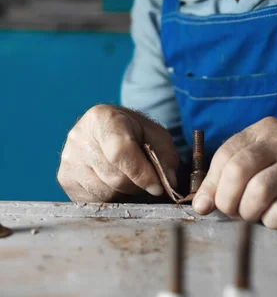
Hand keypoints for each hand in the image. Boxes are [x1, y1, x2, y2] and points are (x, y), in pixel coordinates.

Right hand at [57, 105, 178, 202]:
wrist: (109, 129)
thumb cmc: (135, 133)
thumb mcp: (156, 136)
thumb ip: (165, 157)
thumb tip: (168, 183)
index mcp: (102, 118)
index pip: (120, 151)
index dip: (141, 173)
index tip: (157, 187)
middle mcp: (79, 136)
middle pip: (114, 177)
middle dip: (136, 185)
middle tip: (145, 180)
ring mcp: (68, 158)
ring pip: (104, 193)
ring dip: (123, 194)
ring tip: (128, 178)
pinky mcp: (65, 178)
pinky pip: (93, 202)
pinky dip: (109, 199)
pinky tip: (112, 183)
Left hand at [192, 117, 276, 228]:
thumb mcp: (261, 153)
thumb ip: (229, 171)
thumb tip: (201, 205)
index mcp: (263, 130)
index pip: (225, 154)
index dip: (211, 183)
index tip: (208, 203)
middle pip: (239, 171)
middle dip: (227, 200)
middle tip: (232, 211)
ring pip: (258, 192)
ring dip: (247, 212)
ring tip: (251, 214)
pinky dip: (269, 221)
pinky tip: (273, 216)